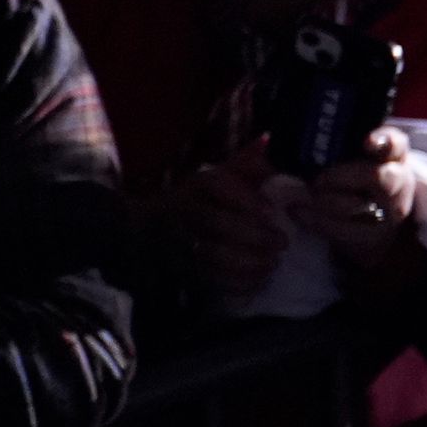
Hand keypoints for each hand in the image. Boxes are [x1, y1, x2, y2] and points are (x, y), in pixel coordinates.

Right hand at [156, 137, 289, 312]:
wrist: (144, 232)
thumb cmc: (196, 201)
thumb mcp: (216, 177)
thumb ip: (245, 164)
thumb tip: (268, 141)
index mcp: (195, 186)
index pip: (217, 185)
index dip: (247, 199)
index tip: (274, 212)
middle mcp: (184, 212)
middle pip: (215, 223)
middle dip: (253, 235)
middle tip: (282, 243)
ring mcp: (180, 244)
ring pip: (212, 255)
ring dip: (248, 263)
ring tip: (273, 264)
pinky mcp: (182, 271)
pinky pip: (210, 281)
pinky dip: (237, 284)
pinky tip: (259, 282)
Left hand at [301, 123, 420, 272]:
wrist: (364, 221)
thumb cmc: (346, 178)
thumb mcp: (342, 156)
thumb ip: (320, 145)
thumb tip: (267, 140)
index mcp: (390, 153)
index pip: (395, 143)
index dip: (383, 141)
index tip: (367, 142)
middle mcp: (395, 180)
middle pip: (379, 178)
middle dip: (345, 177)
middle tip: (318, 180)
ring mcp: (388, 211)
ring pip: (359, 207)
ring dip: (325, 202)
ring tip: (299, 197)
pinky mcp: (373, 236)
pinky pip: (344, 231)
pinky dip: (317, 221)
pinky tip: (297, 212)